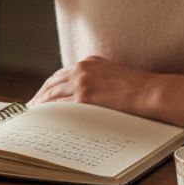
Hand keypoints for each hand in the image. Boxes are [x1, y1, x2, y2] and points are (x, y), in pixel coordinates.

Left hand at [29, 55, 162, 118]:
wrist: (153, 93)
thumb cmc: (141, 90)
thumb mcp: (115, 77)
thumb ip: (98, 81)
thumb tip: (86, 98)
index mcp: (89, 62)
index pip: (61, 75)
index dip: (49, 87)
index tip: (41, 96)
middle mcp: (82, 68)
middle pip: (52, 83)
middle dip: (40, 96)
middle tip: (30, 109)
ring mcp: (82, 81)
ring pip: (52, 94)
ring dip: (40, 106)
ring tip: (33, 117)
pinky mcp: (85, 96)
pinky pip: (61, 106)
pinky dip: (50, 114)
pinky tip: (46, 122)